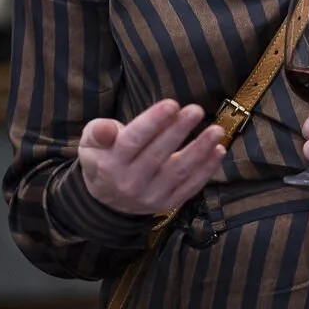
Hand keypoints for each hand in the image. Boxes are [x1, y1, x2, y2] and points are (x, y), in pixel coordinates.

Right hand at [78, 98, 226, 214]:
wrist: (107, 203)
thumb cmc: (103, 160)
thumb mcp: (90, 143)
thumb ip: (97, 132)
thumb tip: (106, 128)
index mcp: (111, 163)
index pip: (134, 141)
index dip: (154, 122)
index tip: (172, 104)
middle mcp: (131, 182)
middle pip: (158, 154)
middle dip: (179, 130)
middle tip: (196, 110)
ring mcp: (151, 196)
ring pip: (178, 172)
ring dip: (200, 150)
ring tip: (216, 131)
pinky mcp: (168, 204)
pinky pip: (190, 186)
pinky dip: (207, 170)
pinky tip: (218, 151)